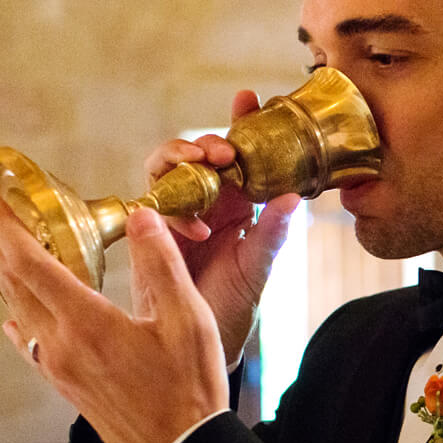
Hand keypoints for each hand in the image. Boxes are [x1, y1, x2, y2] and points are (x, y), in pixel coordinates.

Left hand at [0, 183, 228, 442]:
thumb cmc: (190, 389)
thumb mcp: (189, 320)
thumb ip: (162, 265)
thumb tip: (140, 218)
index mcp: (87, 322)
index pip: (29, 261)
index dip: (3, 225)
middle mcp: (62, 344)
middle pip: (12, 284)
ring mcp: (61, 368)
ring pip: (18, 311)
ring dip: (1, 276)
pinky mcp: (68, 387)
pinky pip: (30, 345)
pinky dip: (18, 320)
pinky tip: (14, 319)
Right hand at [147, 89, 301, 364]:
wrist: (197, 345)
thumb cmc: (232, 309)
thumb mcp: (257, 270)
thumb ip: (272, 235)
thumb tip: (292, 199)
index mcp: (238, 204)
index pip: (240, 156)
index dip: (241, 123)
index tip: (248, 98)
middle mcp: (206, 203)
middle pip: (197, 154)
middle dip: (205, 142)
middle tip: (222, 150)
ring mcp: (175, 214)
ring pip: (168, 169)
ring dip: (181, 161)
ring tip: (201, 168)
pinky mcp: (149, 231)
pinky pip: (151, 202)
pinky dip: (171, 207)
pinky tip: (194, 227)